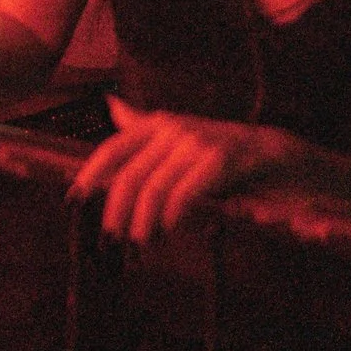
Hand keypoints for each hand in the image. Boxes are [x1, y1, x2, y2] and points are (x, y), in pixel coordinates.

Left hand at [68, 97, 314, 241]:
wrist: (277, 153)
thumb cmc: (223, 152)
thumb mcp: (182, 136)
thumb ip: (146, 127)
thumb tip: (112, 106)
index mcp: (159, 124)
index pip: (114, 148)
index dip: (90, 174)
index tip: (73, 200)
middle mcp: (174, 129)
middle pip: (130, 175)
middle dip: (116, 211)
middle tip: (110, 239)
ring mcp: (198, 143)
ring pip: (155, 189)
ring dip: (143, 223)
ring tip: (140, 244)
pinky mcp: (222, 160)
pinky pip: (185, 193)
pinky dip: (172, 216)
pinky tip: (169, 230)